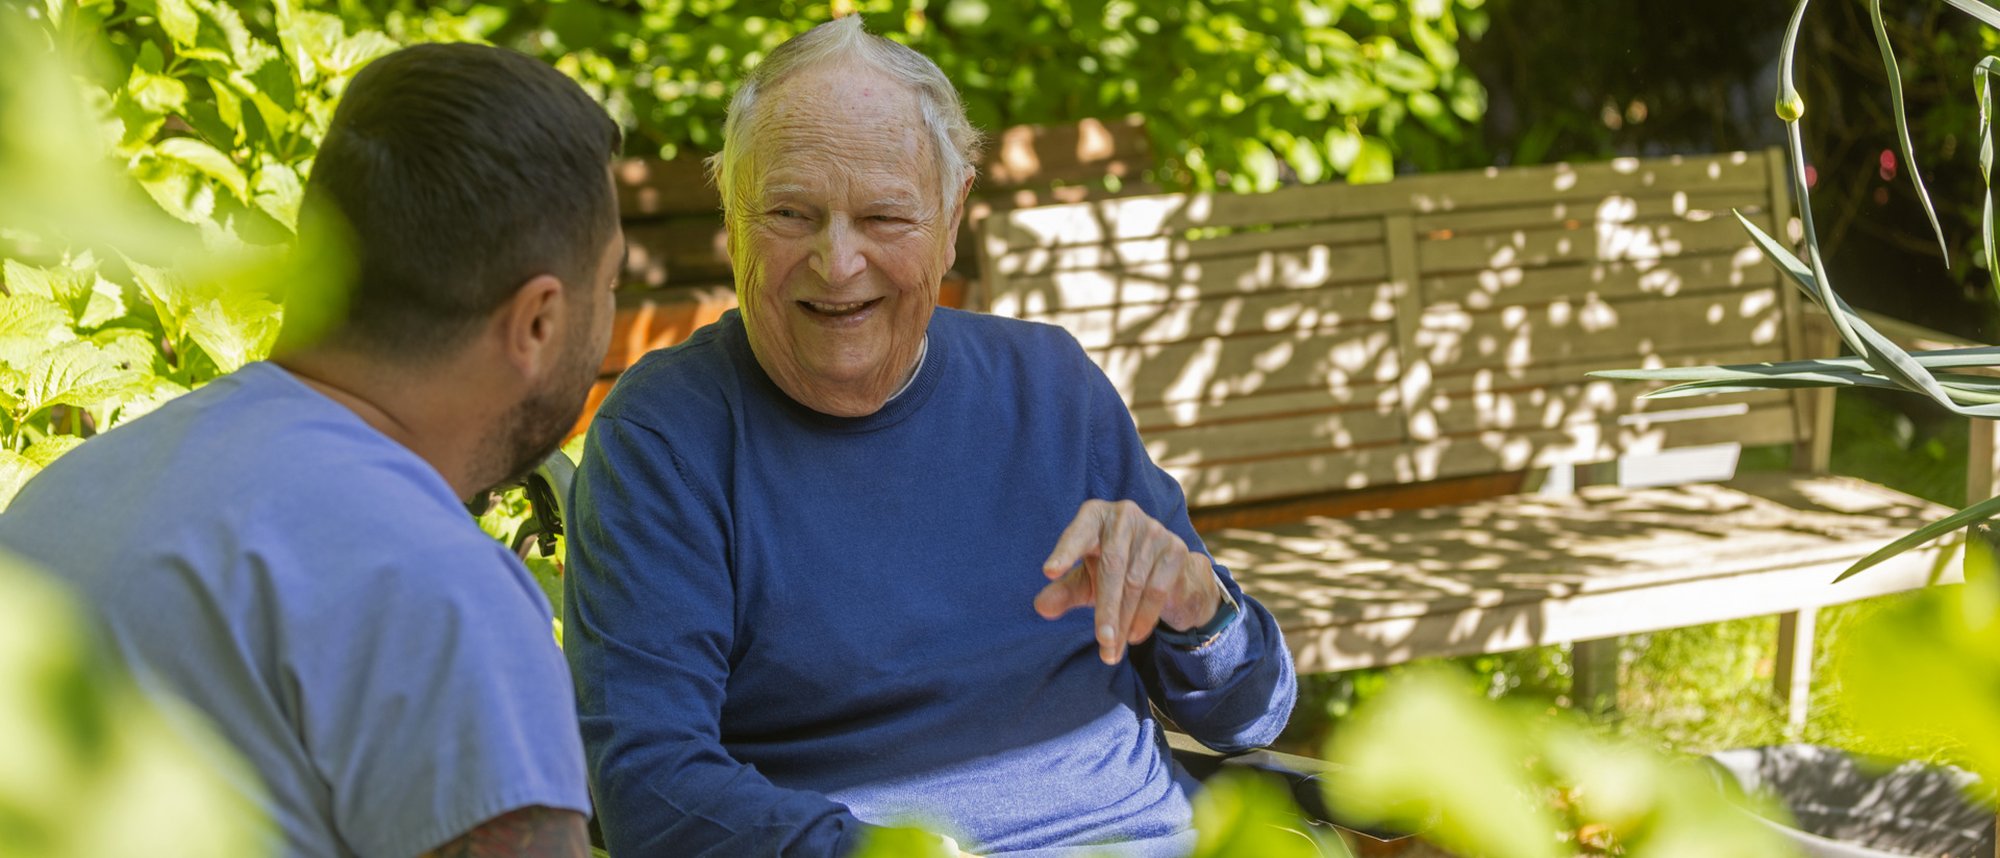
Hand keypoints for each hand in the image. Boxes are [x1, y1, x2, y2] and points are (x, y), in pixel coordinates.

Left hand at [1035, 499, 1222, 664]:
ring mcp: (1153, 530)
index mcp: (1094, 516)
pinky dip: (1144, 618)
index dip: (1065, 552)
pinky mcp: (1175, 549)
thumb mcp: (1086, 581)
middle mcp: (1124, 516)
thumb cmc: (1113, 571)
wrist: (1166, 571)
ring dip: (1124, 621)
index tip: (1050, 572)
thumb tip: (1041, 607)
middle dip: (1107, 608)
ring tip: (1112, 650)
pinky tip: (1133, 636)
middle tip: (1102, 640)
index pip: (1078, 533)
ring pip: (1135, 584)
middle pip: (1112, 566)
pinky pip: (1157, 590)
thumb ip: (1064, 591)